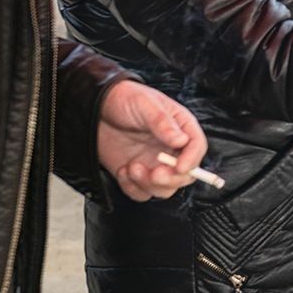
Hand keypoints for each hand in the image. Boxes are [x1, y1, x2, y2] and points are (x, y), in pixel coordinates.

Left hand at [96, 79, 208, 201]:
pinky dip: (132, 187)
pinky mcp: (137, 175)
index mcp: (180, 127)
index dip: (192, 159)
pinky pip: (141, 193)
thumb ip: (163, 122)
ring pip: (164, 188)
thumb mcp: (145, 104)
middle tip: (155, 173)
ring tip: (132, 168)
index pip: (197, 147)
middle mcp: (171, 149)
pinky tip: (123, 170)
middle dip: (171, 179)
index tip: (180, 167)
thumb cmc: (124, 99)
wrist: (95, 109)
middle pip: (184, 174)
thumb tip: (181, 140)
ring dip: (149, 185)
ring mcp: (154, 164)